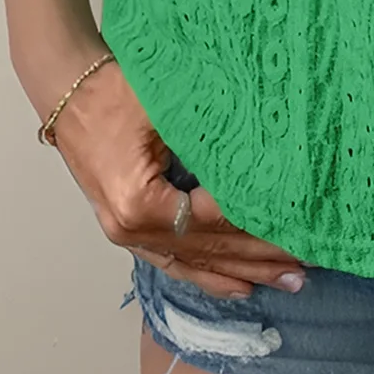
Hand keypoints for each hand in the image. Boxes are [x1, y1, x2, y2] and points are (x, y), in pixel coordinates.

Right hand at [47, 60, 309, 297]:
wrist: (66, 88)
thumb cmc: (115, 89)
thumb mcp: (168, 108)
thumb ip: (215, 137)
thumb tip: (273, 156)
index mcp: (140, 203)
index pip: (214, 222)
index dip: (257, 228)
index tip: (299, 232)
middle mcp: (131, 229)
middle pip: (208, 250)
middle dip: (260, 261)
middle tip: (306, 270)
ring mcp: (125, 234)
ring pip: (193, 263)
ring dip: (241, 274)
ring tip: (285, 284)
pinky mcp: (127, 228)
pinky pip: (173, 261)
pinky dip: (207, 274)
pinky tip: (237, 286)